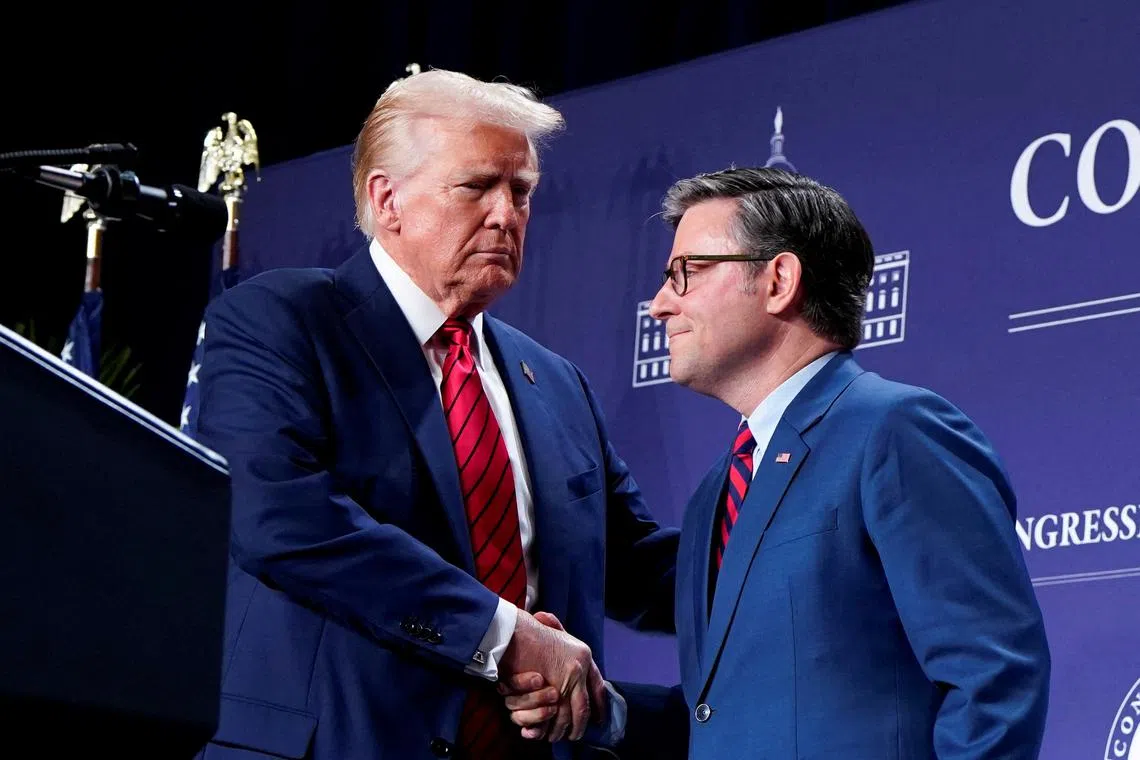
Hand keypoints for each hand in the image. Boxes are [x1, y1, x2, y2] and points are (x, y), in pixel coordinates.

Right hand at [499, 610, 605, 741]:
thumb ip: (566, 641)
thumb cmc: (531, 631)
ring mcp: (564, 683)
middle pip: (583, 709)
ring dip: (561, 730)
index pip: (598, 687)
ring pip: (566, 716)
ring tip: (557, 736)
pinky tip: (542, 732)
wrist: (514, 631)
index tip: (599, 719)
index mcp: (584, 656)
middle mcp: (578, 671)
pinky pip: (551, 718)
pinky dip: (546, 728)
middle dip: (579, 726)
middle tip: (575, 735)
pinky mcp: (547, 693)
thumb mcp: (557, 633)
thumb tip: (571, 652)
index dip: (600, 705)